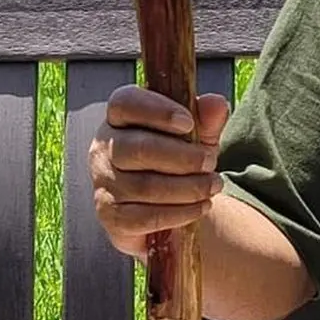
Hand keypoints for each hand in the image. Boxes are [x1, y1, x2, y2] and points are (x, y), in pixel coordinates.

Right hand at [89, 86, 230, 260]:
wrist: (164, 203)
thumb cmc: (177, 156)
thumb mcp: (196, 135)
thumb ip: (206, 118)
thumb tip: (216, 104)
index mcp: (120, 117)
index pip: (124, 103)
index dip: (157, 110)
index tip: (189, 123)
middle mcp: (104, 148)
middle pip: (138, 149)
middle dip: (183, 157)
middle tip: (211, 162)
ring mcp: (103, 184)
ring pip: (144, 186)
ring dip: (188, 187)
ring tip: (213, 185)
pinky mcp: (111, 217)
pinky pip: (145, 217)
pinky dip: (180, 213)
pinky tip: (201, 206)